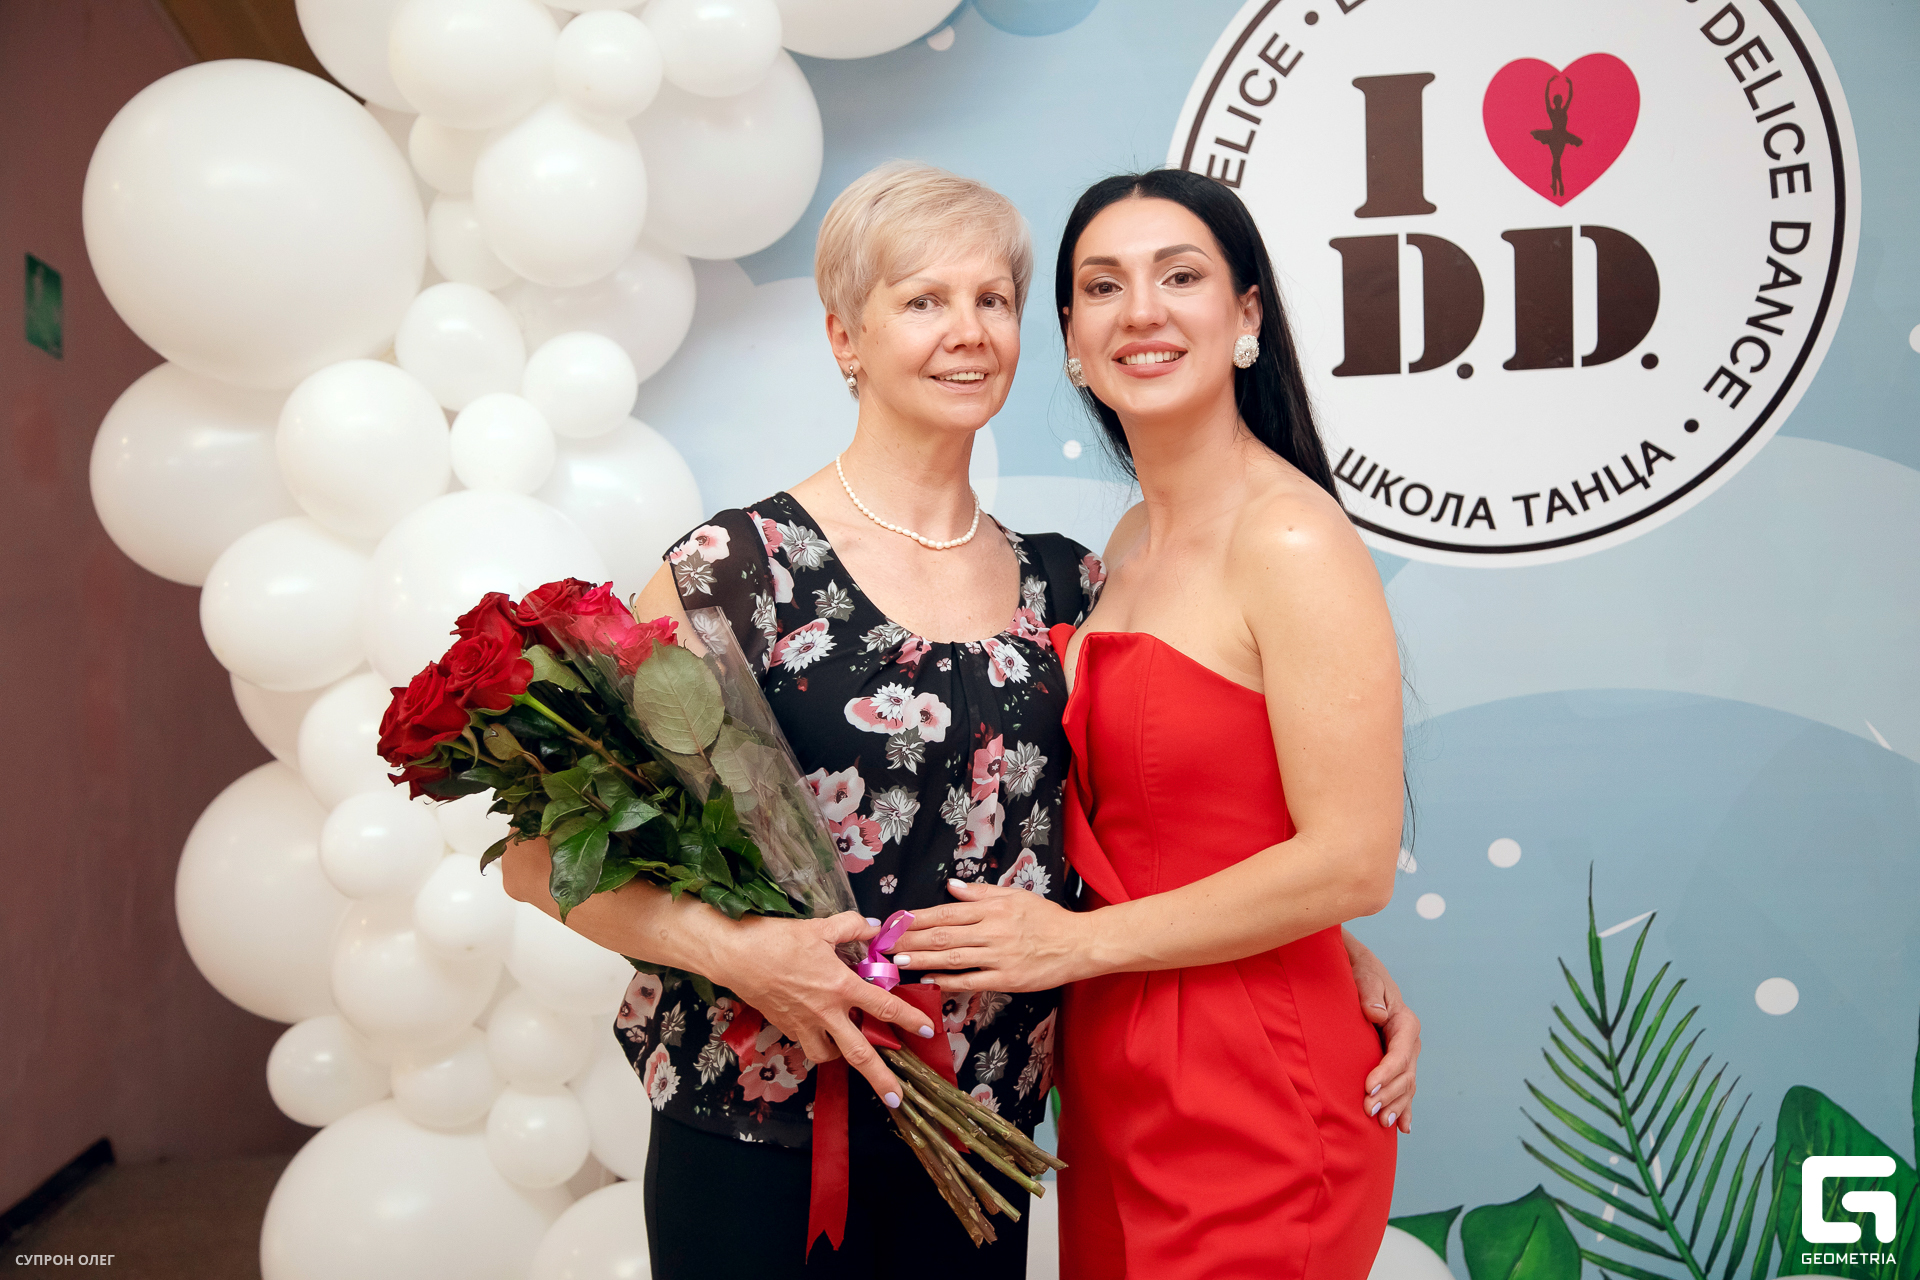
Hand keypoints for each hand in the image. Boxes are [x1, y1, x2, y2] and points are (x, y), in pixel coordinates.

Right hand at [707, 911, 937, 1107]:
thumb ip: (853, 927)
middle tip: (898, 1098)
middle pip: (859, 1054)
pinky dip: (818, 1045)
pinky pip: (808, 1046)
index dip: (909, 1019)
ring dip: (844, 1058)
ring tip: (851, 1050)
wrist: (736, 956)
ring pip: (830, 1056)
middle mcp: (826, 1013)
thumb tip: (876, 929)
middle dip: (881, 1079)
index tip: (927, 1030)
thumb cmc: (778, 939)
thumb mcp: (820, 927)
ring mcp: (804, 1025)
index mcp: (840, 986)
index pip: (883, 1006)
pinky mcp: (786, 1029)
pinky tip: (821, 1033)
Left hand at [888, 879, 1091, 992]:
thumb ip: (980, 892)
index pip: (946, 911)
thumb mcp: (1015, 895)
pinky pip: (971, 981)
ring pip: (952, 958)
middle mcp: (992, 930)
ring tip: (897, 961)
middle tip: (883, 943)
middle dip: (910, 939)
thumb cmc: (1047, 918)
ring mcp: (998, 957)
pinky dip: (948, 982)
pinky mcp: (1006, 980)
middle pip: (942, 935)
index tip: (895, 920)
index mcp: (992, 908)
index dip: (917, 917)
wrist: (1078, 944)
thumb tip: (951, 885)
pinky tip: (929, 982)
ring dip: (921, 960)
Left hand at [1344, 929, 1416, 1132]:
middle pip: (1405, 1074)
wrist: (1362, 973)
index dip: (1386, 1072)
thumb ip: (1369, 992)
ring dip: (1395, 1105)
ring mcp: (1406, 1054)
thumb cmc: (1361, 973)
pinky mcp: (1397, 1063)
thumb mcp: (1365, 976)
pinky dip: (1404, 1107)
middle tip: (1368, 1110)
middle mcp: (1410, 1041)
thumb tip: (1377, 1013)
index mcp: (1405, 1022)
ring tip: (1381, 1123)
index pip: (1400, 1053)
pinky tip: (1403, 1127)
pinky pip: (1404, 1088)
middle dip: (1388, 1094)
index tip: (1368, 1087)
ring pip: (1406, 1085)